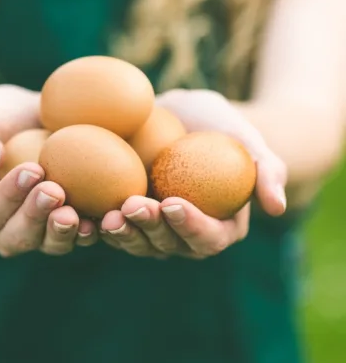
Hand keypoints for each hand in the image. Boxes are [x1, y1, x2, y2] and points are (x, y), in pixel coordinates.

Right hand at [0, 85, 97, 256]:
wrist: (27, 122)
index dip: (9, 196)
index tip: (33, 169)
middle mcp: (5, 229)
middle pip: (18, 236)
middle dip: (36, 217)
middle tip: (55, 191)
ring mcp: (40, 231)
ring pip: (49, 243)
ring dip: (63, 232)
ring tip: (76, 214)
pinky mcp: (69, 225)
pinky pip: (79, 236)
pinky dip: (92, 230)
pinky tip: (104, 217)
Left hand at [100, 89, 286, 259]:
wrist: (181, 116)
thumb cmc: (218, 127)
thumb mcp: (246, 139)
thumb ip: (267, 171)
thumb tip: (277, 207)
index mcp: (218, 226)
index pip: (208, 238)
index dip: (191, 226)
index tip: (173, 202)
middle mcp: (184, 235)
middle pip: (168, 245)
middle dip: (150, 230)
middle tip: (133, 206)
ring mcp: (154, 230)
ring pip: (138, 242)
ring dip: (122, 233)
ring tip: (108, 214)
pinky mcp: (128, 217)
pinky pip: (115, 227)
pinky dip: (101, 223)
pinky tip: (86, 211)